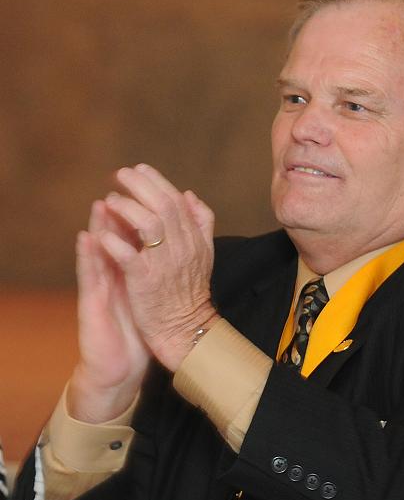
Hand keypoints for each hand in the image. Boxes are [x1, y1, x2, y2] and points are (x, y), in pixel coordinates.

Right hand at [69, 200, 150, 421]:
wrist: (126, 361)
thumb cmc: (142, 323)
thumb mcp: (154, 290)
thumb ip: (161, 263)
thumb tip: (175, 238)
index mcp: (130, 267)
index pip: (134, 232)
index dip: (140, 207)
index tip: (150, 184)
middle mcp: (113, 272)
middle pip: (114, 233)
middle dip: (120, 206)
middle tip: (123, 181)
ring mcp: (101, 285)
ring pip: (98, 248)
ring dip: (100, 223)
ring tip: (102, 201)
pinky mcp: (91, 303)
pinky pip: (89, 275)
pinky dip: (88, 254)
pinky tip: (88, 237)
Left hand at [99, 163, 218, 370]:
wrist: (186, 329)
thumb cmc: (190, 293)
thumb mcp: (204, 254)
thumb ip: (201, 222)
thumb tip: (189, 195)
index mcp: (194, 239)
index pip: (176, 200)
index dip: (156, 181)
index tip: (139, 169)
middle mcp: (182, 247)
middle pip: (163, 205)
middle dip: (139, 185)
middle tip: (120, 174)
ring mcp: (164, 263)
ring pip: (148, 224)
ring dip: (126, 208)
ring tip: (110, 200)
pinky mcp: (146, 281)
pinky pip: (129, 256)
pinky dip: (114, 242)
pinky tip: (102, 235)